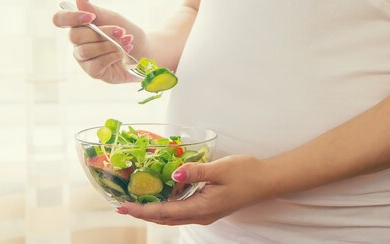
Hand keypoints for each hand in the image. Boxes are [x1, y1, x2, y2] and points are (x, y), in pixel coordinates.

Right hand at [52, 0, 149, 83]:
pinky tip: (123, 54)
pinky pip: (96, 64)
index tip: (91, 17)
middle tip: (121, 31)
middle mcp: (78, 43)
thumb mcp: (112, 18)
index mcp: (79, 26)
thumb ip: (93, 9)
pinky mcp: (93, 71)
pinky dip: (112, 56)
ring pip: (86, 50)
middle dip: (102, 32)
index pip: (59, 19)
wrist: (145, 51)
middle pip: (75, 36)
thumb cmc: (126, 32)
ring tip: (126, 42)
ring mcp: (84, 58)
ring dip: (109, 44)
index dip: (70, 17)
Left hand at [117, 155, 271, 225]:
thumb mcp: (220, 169)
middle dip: (142, 213)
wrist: (267, 181)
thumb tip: (174, 174)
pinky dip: (166, 207)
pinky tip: (161, 198)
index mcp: (201, 208)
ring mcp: (205, 213)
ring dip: (153, 212)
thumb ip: (196, 172)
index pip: (164, 212)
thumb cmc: (246, 173)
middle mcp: (201, 215)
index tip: (123, 207)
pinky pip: (181, 212)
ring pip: (172, 217)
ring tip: (136, 204)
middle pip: (164, 218)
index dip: (142, 210)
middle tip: (122, 206)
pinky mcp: (208, 208)